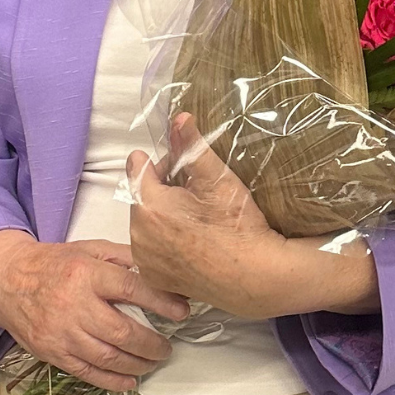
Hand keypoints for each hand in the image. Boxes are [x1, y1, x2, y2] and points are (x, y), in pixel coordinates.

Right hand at [0, 230, 190, 391]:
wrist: (6, 281)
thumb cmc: (53, 264)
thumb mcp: (88, 249)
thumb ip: (124, 257)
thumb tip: (160, 270)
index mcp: (85, 273)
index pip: (131, 289)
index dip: (161, 302)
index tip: (181, 312)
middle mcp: (73, 304)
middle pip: (122, 331)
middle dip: (152, 344)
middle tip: (166, 347)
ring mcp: (61, 332)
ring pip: (107, 357)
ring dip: (137, 364)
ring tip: (151, 361)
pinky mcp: (52, 352)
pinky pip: (87, 372)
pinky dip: (112, 381)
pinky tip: (129, 380)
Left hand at [127, 114, 371, 318]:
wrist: (256, 275)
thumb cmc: (238, 224)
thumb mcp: (217, 178)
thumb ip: (191, 146)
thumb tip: (179, 117)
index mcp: (149, 205)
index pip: (138, 167)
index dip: (161, 164)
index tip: (181, 169)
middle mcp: (138, 235)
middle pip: (141, 196)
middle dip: (163, 191)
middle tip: (196, 197)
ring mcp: (144, 260)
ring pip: (146, 224)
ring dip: (162, 217)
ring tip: (196, 221)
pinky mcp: (154, 278)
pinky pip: (151, 250)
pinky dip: (165, 243)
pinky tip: (191, 243)